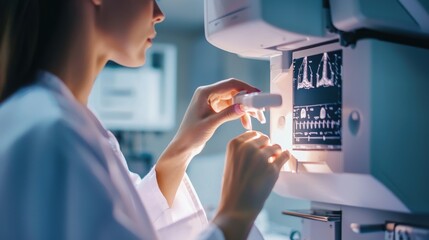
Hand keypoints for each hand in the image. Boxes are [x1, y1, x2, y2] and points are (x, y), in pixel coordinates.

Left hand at [155, 78, 258, 205]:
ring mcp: (211, 101)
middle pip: (234, 91)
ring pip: (234, 100)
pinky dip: (239, 114)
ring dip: (245, 109)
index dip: (246, 88)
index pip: (230, 84)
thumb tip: (244, 107)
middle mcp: (208, 94)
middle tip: (260, 110)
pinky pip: (231, 107)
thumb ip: (227, 114)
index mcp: (205, 93)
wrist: (184, 146)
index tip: (258, 94)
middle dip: (248, 101)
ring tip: (257, 119)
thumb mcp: (211, 124)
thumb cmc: (192, 135)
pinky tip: (246, 123)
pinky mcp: (214, 109)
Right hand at [213, 131, 288, 239]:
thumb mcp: (231, 161)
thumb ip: (243, 150)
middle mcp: (248, 148)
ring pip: (276, 146)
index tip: (261, 146)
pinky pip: (285, 155)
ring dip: (276, 153)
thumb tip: (261, 143)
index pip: (253, 133)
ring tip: (272, 163)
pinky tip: (284, 159)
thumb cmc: (233, 186)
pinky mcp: (273, 168)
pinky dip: (285, 157)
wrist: (237, 206)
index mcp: (235, 144)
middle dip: (267, 147)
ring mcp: (261, 158)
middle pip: (265, 138)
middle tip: (266, 158)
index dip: (258, 141)